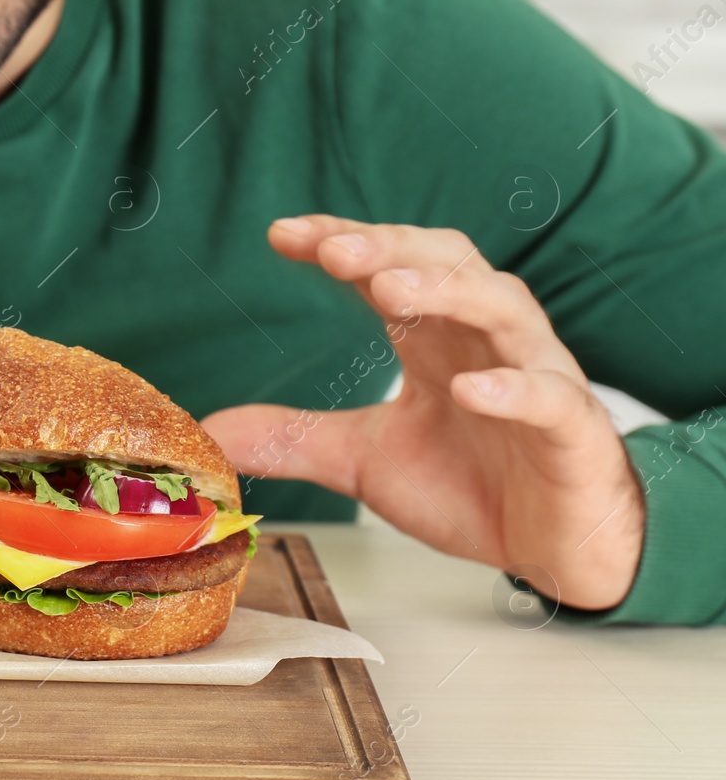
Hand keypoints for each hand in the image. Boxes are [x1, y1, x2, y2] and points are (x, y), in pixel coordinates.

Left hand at [201, 215, 644, 610]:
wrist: (554, 545)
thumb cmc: (472, 484)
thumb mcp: (363, 460)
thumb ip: (293, 438)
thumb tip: (210, 429)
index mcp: (435, 339)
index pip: (388, 268)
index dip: (341, 244)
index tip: (282, 234)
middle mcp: (485, 340)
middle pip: (445, 265)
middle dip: (389, 249)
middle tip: (332, 249)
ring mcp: (534, 377)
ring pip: (500, 308)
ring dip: (445, 292)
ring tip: (388, 291)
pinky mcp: (570, 429)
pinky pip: (548, 396)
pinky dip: (512, 389)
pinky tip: (472, 389)